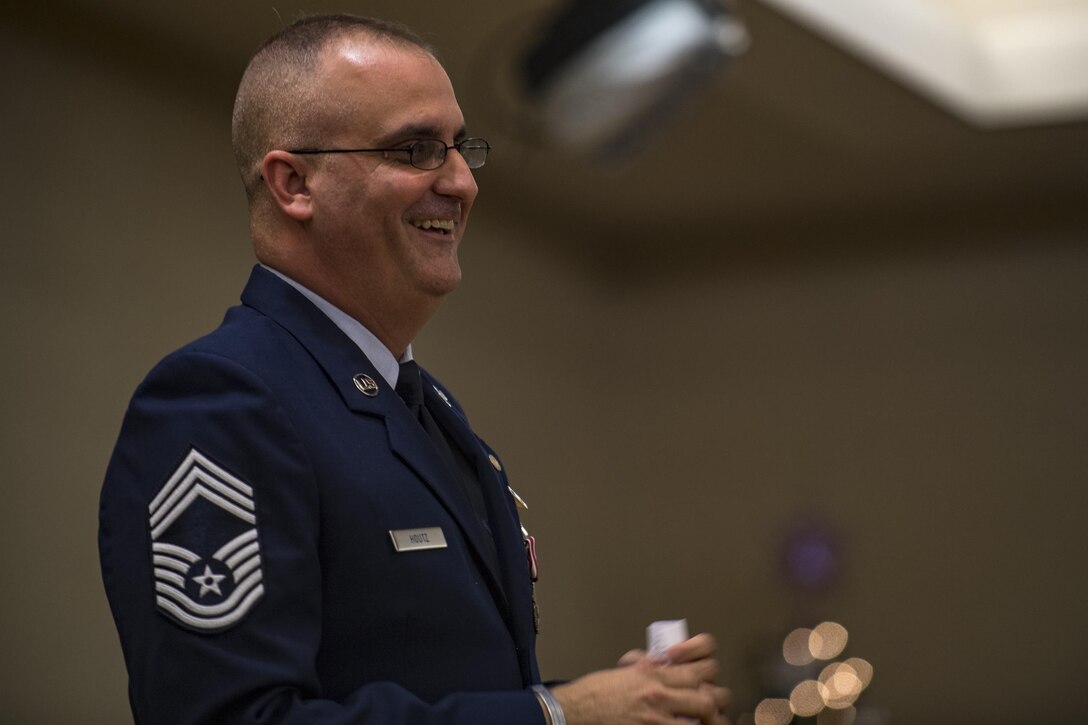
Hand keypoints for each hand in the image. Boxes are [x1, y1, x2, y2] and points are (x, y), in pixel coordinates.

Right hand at [551, 634, 730, 724]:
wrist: (576, 711)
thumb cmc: (596, 691)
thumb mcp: (625, 668)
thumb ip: (649, 664)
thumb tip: (666, 662)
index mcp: (653, 672)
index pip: (701, 668)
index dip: (709, 670)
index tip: (702, 675)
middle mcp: (659, 693)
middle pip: (709, 696)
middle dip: (716, 701)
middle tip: (714, 703)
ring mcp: (657, 718)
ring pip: (703, 718)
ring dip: (709, 720)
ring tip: (708, 720)